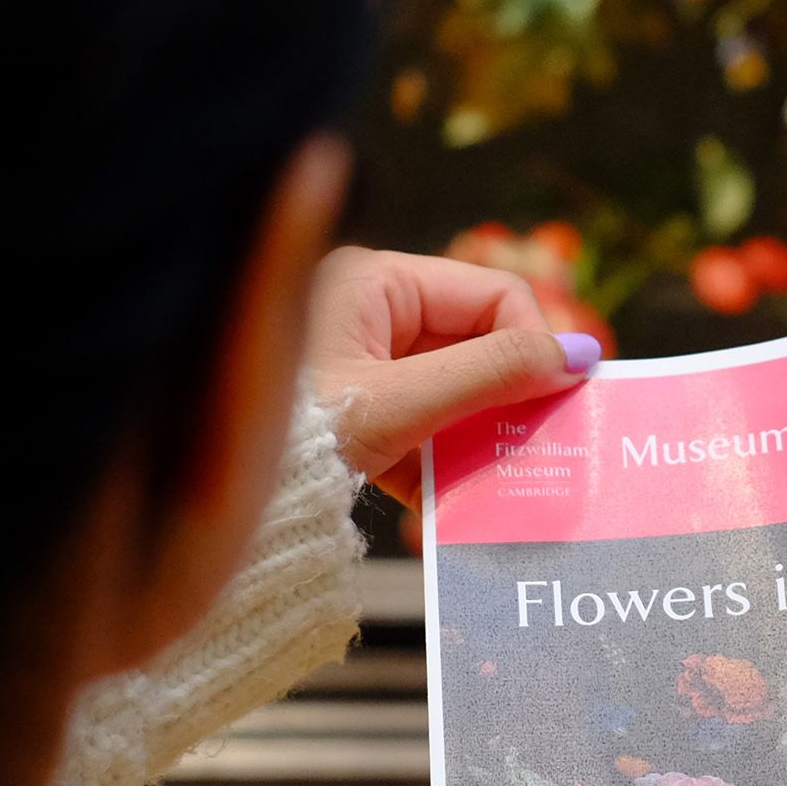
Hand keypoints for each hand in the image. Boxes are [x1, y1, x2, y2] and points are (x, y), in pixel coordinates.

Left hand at [303, 247, 597, 491]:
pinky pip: (421, 429)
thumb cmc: (298, 433)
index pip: (491, 294)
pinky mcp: (355, 416)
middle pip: (475, 344)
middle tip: (547, 444)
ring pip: (453, 393)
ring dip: (480, 438)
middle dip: (510, 398)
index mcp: (375, 281)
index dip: (535, 343)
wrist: (206, 502)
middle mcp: (368, 312)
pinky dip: (442, 464)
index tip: (563, 400)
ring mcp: (359, 366)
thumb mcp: (403, 403)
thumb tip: (581, 357)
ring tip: (503, 480)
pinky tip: (455, 504)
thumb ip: (494, 375)